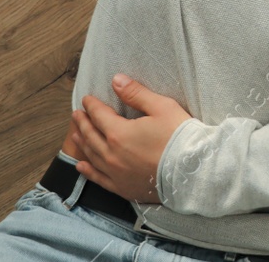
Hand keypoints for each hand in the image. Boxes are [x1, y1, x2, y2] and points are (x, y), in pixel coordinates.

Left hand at [67, 74, 194, 203]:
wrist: (192, 171)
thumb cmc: (180, 136)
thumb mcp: (162, 107)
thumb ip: (136, 94)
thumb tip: (116, 80)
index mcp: (119, 133)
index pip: (99, 115)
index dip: (92, 105)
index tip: (87, 99)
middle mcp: (111, 154)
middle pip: (91, 135)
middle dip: (83, 123)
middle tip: (77, 114)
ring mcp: (115, 173)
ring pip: (92, 155)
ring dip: (82, 143)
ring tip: (75, 135)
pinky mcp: (122, 188)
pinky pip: (98, 179)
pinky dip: (87, 171)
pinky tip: (81, 166)